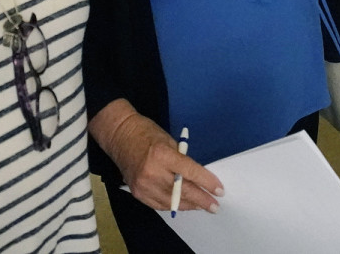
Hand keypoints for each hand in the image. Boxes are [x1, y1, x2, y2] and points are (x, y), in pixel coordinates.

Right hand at [90, 100, 222, 212]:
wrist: (119, 135)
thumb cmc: (146, 133)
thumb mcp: (170, 142)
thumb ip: (182, 161)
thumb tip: (197, 179)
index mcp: (162, 155)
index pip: (190, 173)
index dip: (207, 183)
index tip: (219, 191)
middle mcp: (152, 173)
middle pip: (183, 191)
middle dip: (201, 200)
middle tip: (215, 206)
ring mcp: (143, 185)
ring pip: (172, 202)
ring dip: (189, 205)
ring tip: (201, 206)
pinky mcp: (137, 193)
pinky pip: (159, 205)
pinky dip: (173, 205)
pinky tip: (183, 204)